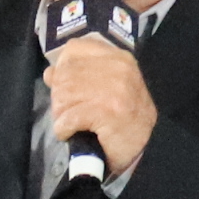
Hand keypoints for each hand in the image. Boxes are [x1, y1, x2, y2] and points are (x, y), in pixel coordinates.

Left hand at [48, 34, 157, 179]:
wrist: (148, 148)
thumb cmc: (126, 118)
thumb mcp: (108, 88)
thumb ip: (80, 75)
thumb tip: (50, 73)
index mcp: (118, 58)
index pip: (74, 49)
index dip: (63, 69)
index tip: (68, 87)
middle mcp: (117, 69)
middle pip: (65, 74)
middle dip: (60, 96)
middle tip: (69, 113)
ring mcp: (113, 91)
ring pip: (63, 96)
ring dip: (61, 115)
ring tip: (72, 125)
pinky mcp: (105, 113)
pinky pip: (68, 118)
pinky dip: (63, 129)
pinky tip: (70, 134)